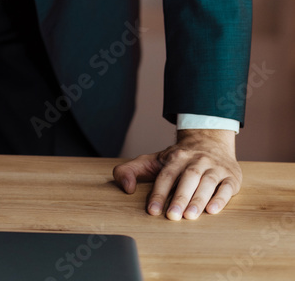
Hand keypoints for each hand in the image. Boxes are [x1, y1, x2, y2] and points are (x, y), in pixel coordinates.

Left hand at [113, 128, 241, 219]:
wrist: (210, 140)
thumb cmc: (179, 158)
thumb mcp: (154, 160)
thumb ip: (132, 170)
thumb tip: (125, 186)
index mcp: (176, 156)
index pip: (166, 175)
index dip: (159, 192)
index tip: (152, 210)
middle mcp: (196, 160)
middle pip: (187, 178)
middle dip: (179, 197)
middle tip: (172, 216)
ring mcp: (215, 167)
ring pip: (207, 182)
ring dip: (198, 199)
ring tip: (189, 216)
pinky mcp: (231, 177)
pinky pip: (227, 187)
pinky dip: (221, 198)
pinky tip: (212, 210)